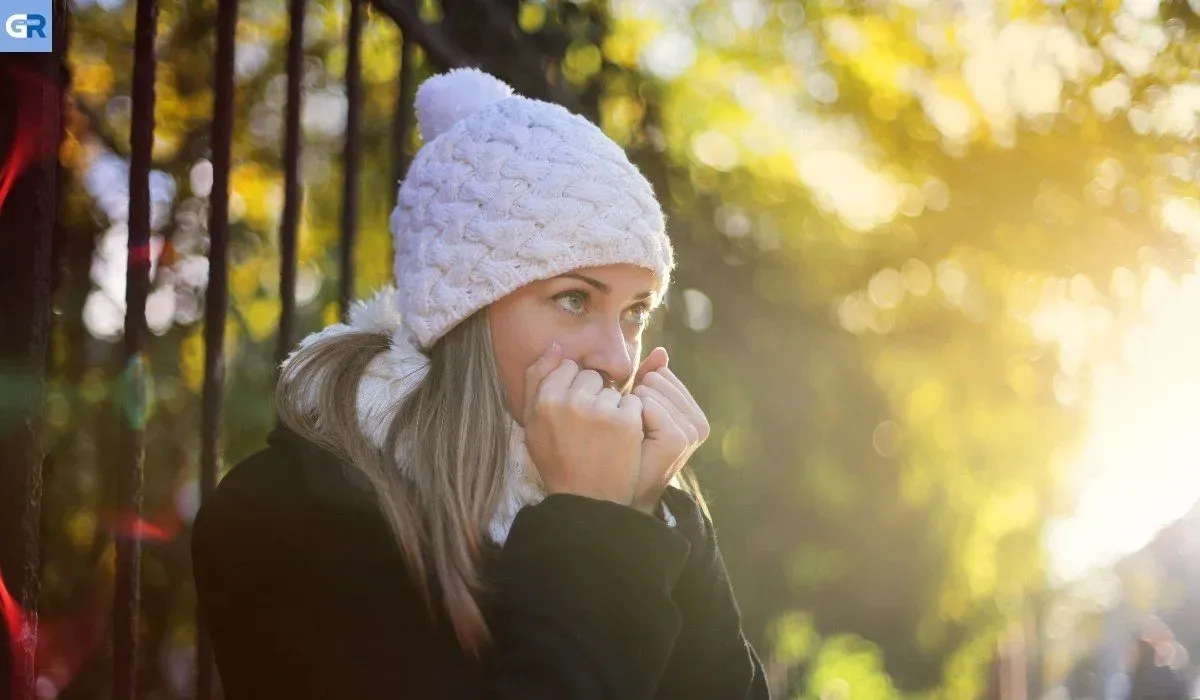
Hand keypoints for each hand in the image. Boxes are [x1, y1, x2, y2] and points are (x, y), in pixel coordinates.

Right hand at [522, 341, 645, 505]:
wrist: (587, 501)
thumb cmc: (558, 460)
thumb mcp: (534, 424)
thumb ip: (538, 381)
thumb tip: (557, 346)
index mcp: (545, 401)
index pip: (567, 367)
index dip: (573, 388)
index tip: (575, 414)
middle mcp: (571, 402)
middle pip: (591, 376)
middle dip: (594, 395)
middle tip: (590, 429)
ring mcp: (600, 411)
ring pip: (613, 389)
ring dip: (614, 407)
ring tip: (605, 437)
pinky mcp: (626, 421)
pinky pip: (634, 401)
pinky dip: (632, 417)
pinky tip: (621, 440)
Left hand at [629, 348, 709, 514]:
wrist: (621, 493)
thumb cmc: (626, 450)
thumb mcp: (640, 410)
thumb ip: (651, 380)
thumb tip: (660, 351)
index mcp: (693, 413)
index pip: (660, 374)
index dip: (638, 388)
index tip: (631, 415)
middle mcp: (698, 423)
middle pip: (655, 378)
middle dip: (634, 395)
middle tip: (628, 426)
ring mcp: (690, 432)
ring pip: (650, 389)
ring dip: (630, 405)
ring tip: (628, 433)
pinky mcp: (677, 440)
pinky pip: (647, 405)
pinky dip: (632, 414)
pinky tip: (628, 434)